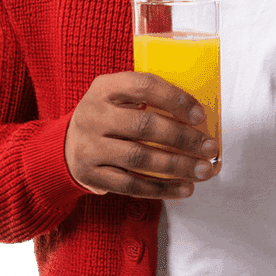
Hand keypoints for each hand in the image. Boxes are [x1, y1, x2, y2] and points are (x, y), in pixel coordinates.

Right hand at [64, 71, 218, 198]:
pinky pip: (131, 185)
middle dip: (183, 138)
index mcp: (105, 87)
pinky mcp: (91, 175)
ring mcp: (90, 147)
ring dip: (177, 166)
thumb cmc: (108, 115)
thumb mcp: (118, 95)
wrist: (66, 144)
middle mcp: (94, 115)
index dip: (174, 99)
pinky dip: (161, 188)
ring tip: (203, 170)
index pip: (144, 86)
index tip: (199, 115)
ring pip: (140, 159)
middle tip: (209, 147)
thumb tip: (197, 115)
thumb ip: (149, 98)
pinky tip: (184, 188)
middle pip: (144, 126)